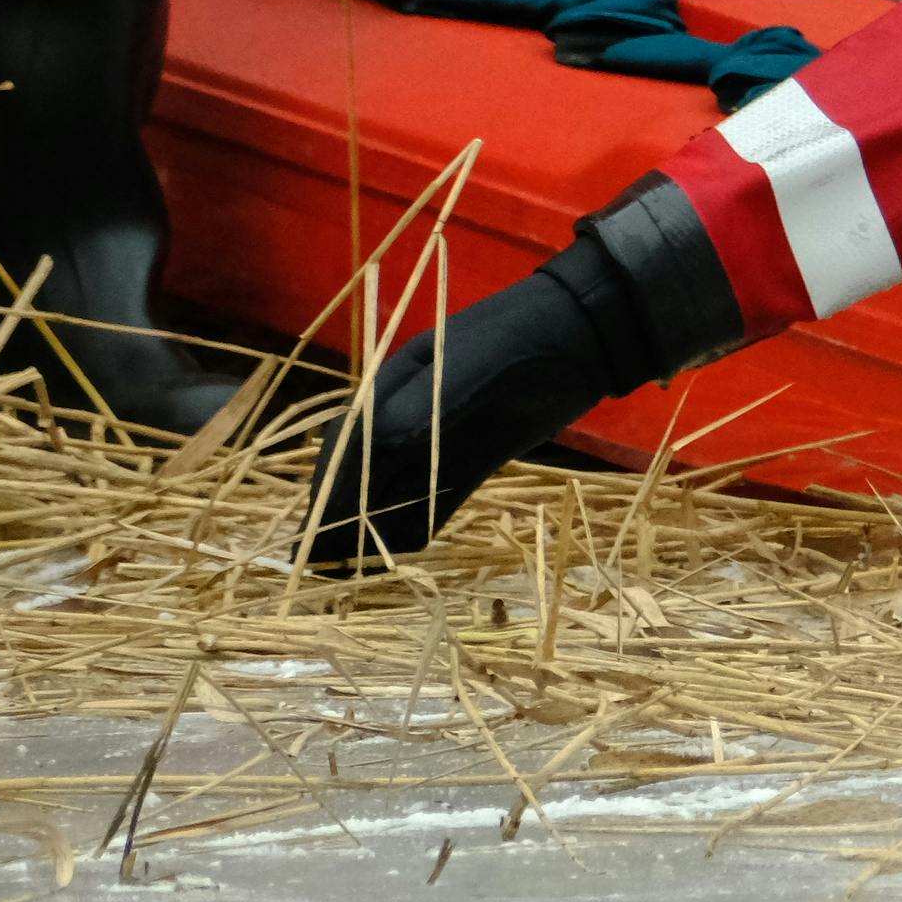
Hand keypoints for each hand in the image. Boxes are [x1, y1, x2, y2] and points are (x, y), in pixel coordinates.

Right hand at [305, 261, 609, 569]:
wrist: (584, 334)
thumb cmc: (520, 337)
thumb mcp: (468, 364)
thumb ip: (422, 406)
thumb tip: (375, 447)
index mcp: (394, 384)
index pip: (350, 439)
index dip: (332, 483)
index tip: (317, 524)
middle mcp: (410, 414)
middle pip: (367, 470)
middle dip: (346, 513)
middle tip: (328, 561)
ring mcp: (444, 438)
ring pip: (400, 488)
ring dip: (380, 524)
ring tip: (360, 567)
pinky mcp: (475, 458)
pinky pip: (440, 496)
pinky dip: (421, 521)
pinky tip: (406, 549)